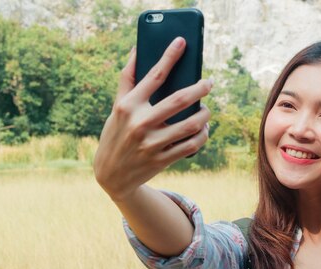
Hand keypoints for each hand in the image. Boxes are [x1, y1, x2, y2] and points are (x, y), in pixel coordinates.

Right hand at [93, 38, 212, 200]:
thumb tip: (137, 49)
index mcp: (128, 106)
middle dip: (200, 88)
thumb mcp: (117, 107)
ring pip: (190, 125)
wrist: (112, 174)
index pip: (153, 75)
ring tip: (206, 110)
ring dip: (205, 115)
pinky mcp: (162, 160)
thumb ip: (128, 79)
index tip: (182, 42)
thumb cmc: (116, 133)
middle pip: (179, 100)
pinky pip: (191, 145)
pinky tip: (204, 129)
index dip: (169, 56)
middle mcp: (140, 124)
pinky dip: (202, 135)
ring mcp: (152, 144)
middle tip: (209, 82)